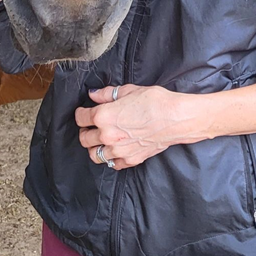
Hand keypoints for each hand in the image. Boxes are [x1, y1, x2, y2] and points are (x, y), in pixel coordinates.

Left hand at [74, 85, 206, 169]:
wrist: (175, 118)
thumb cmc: (154, 101)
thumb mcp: (128, 91)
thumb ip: (107, 94)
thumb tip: (93, 95)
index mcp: (104, 116)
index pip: (81, 118)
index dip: (81, 113)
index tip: (84, 112)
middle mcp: (107, 136)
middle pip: (84, 139)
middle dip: (85, 132)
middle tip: (90, 127)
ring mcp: (118, 151)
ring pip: (95, 155)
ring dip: (95, 147)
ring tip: (100, 141)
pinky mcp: (131, 160)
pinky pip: (113, 165)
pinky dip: (111, 159)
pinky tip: (115, 151)